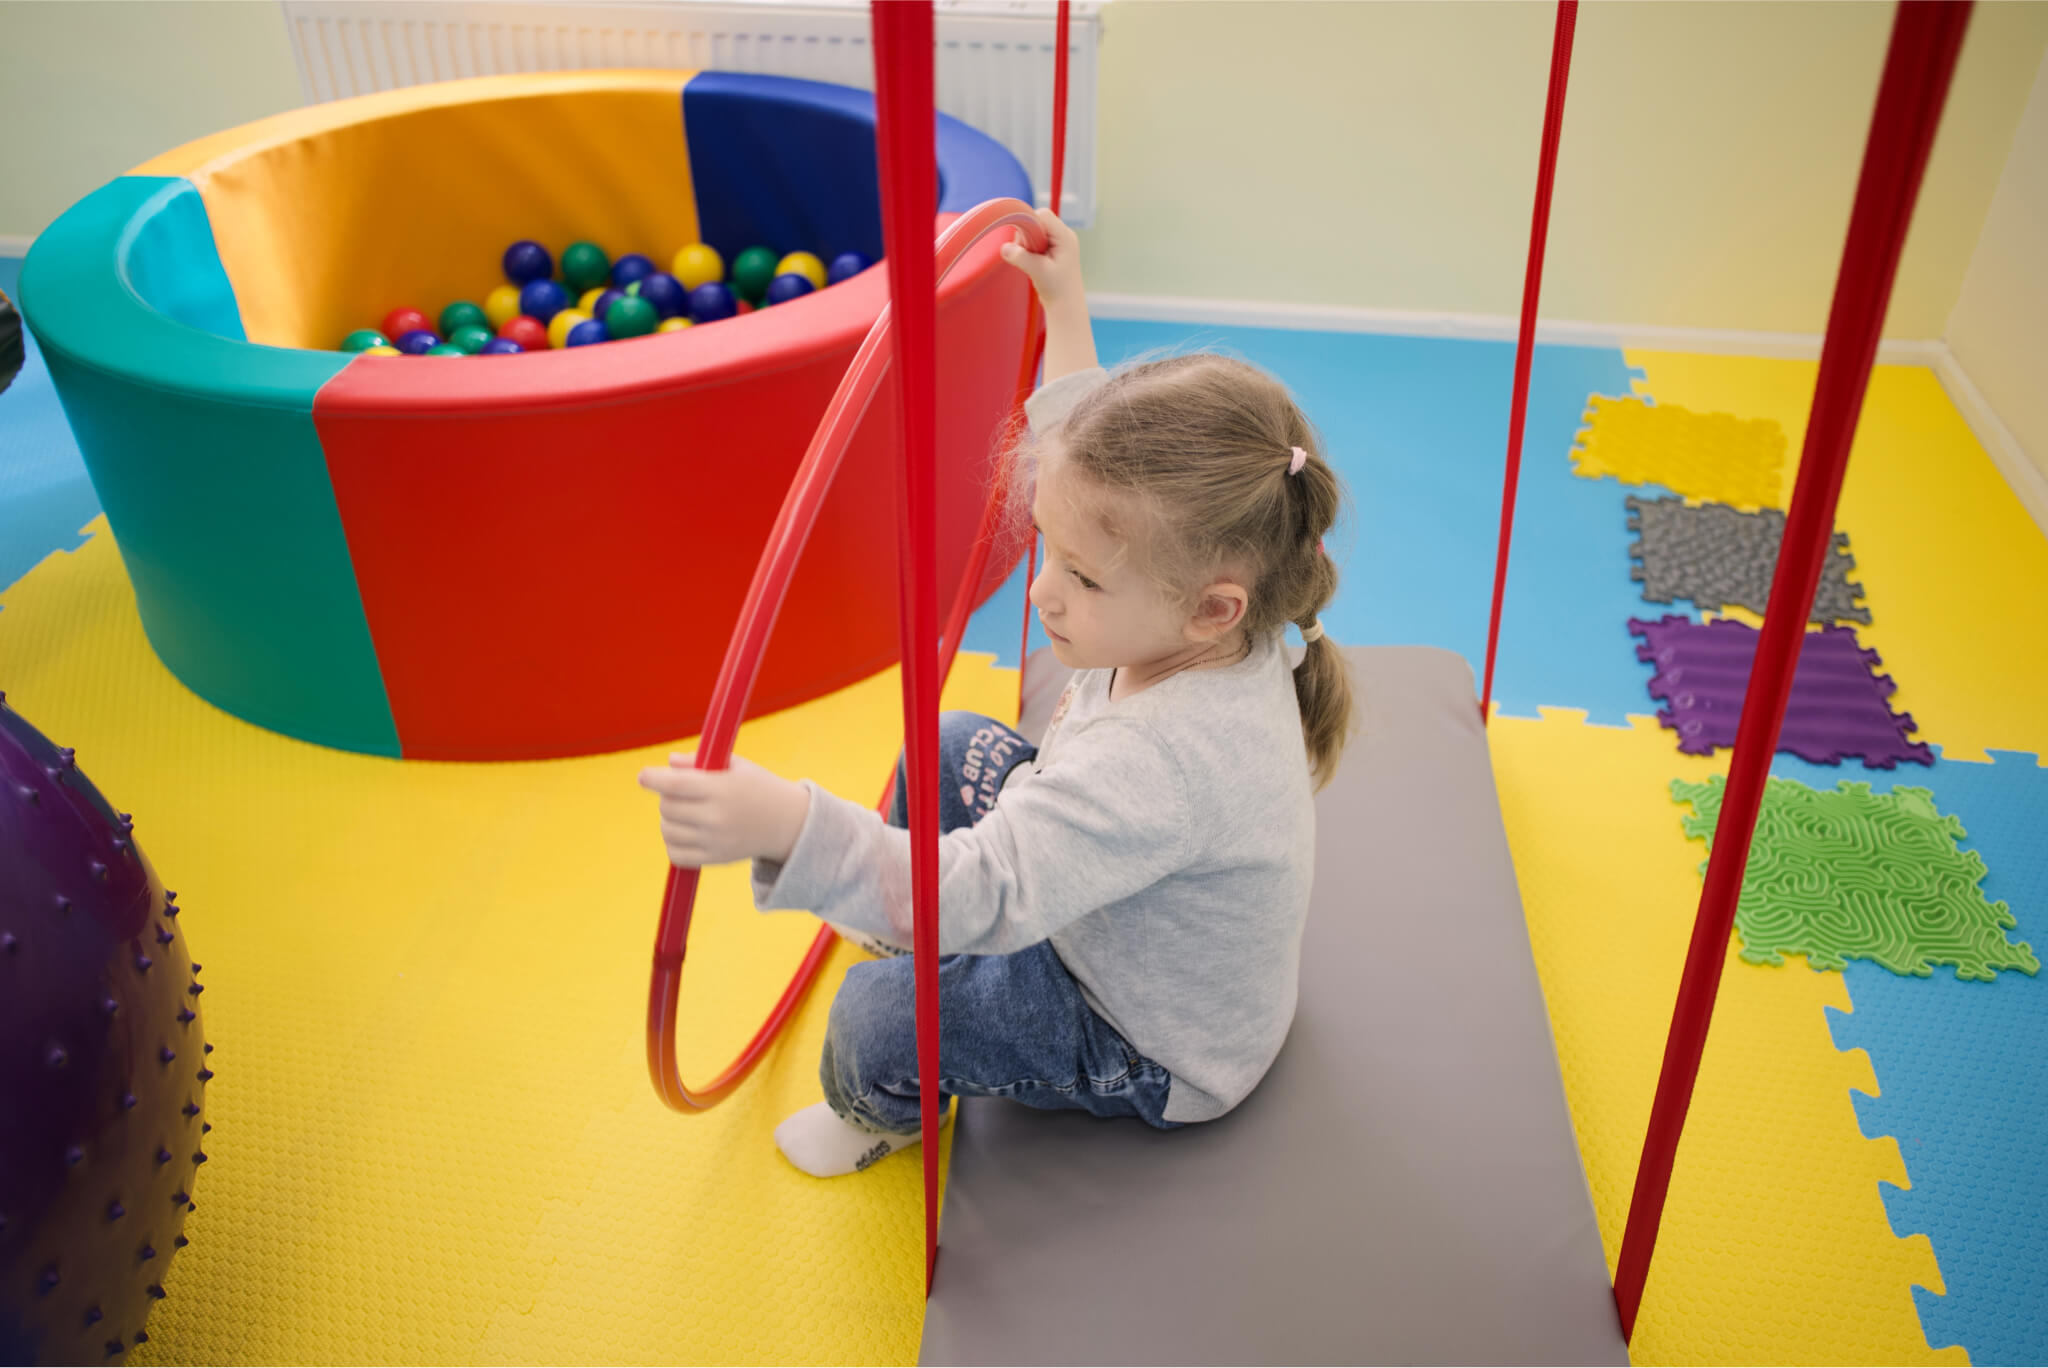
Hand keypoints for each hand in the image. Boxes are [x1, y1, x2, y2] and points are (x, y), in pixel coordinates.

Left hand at [637, 753, 810, 868]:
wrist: (788, 823)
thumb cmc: (758, 787)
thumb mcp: (737, 765)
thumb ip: (700, 761)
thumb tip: (669, 762)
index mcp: (722, 789)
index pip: (675, 784)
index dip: (653, 779)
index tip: (643, 776)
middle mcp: (716, 817)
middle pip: (667, 807)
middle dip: (667, 797)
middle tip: (682, 792)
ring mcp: (714, 841)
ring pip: (668, 830)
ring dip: (668, 819)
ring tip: (685, 812)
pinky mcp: (715, 859)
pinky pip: (676, 855)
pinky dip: (673, 843)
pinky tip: (685, 833)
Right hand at [998, 207, 1083, 309]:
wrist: (1065, 305)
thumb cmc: (1058, 290)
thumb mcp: (1039, 273)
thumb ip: (1022, 258)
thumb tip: (1004, 248)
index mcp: (1065, 237)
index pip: (1043, 215)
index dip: (1029, 223)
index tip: (1023, 242)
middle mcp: (1063, 235)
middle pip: (1037, 220)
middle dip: (1026, 234)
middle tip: (1027, 255)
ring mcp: (1058, 240)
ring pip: (1034, 229)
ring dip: (1026, 242)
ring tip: (1032, 261)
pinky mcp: (1051, 247)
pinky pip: (1034, 238)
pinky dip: (1028, 247)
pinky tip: (1033, 262)